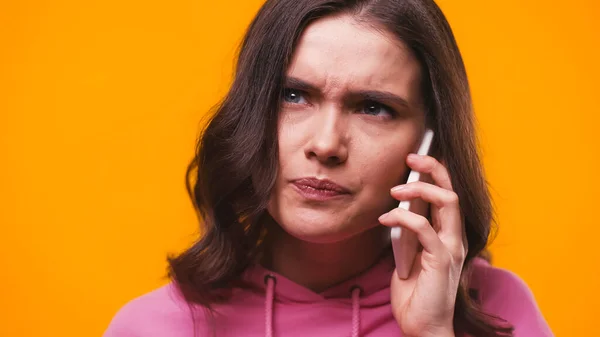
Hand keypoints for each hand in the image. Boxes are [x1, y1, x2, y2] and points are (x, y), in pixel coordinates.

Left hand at [378, 154, 466, 336]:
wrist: (421, 324)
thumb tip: (399, 202)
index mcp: (448, 232)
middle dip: (432, 168)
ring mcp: (451, 247)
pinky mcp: (442, 259)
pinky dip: (403, 217)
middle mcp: (455, 236)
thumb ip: (409, 228)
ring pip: (447, 201)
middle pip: (452, 189)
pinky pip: (425, 227)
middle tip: (410, 158)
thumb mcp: (408, 250)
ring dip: (419, 190)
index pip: (448, 192)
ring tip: (395, 191)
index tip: (413, 158)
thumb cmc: (414, 290)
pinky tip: (386, 218)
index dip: (435, 171)